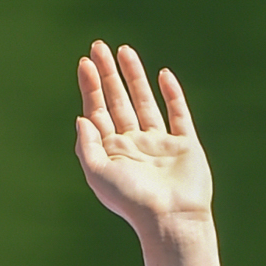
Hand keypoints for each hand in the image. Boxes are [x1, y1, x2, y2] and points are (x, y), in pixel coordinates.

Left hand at [75, 43, 210, 237]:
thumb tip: (81, 116)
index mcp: (110, 150)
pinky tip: (163, 74)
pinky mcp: (185, 144)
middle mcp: (133, 143)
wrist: (170, 218)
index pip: (97, 110)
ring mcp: (159, 142)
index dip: (90, 86)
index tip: (85, 62)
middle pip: (118, 100)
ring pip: (145, 101)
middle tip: (99, 46)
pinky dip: (172, 93)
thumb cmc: (131, 201)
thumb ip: (87, 145)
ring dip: (135, 76)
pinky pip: (178, 113)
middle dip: (108, 74)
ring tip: (124, 51)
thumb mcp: (98, 173)